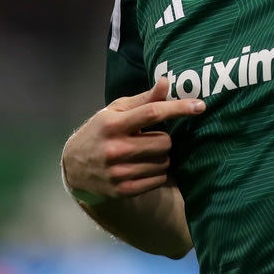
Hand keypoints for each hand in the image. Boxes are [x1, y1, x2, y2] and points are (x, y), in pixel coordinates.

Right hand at [62, 78, 204, 199]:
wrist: (73, 168)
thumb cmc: (100, 132)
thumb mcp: (116, 111)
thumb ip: (144, 99)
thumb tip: (167, 82)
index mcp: (113, 124)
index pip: (152, 113)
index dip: (178, 108)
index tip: (200, 105)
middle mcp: (116, 148)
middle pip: (164, 142)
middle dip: (163, 139)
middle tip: (149, 138)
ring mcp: (119, 172)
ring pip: (164, 162)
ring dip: (161, 156)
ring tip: (144, 153)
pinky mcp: (123, 190)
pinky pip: (159, 180)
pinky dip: (157, 173)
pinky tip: (143, 167)